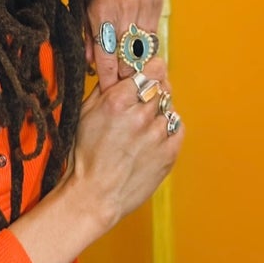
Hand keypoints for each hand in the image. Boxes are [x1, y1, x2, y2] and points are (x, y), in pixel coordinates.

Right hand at [10, 59, 182, 262]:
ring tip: (144, 122)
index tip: (150, 68)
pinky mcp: (169, 153)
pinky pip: (177, 126)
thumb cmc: (85, 155)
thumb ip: (106, 87)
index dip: (152, 67)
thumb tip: (119, 68)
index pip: (152, 69)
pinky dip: (169, 126)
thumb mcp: (86, 113)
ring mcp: (158, 135)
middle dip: (155, 87)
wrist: (95, 195)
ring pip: (170, 106)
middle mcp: (142, 115)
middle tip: (144, 96)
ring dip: (160, 109)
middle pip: (163, 86)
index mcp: (119, 100)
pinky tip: (154, 134)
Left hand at [85, 0, 164, 90]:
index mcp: (100, 10)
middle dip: (127, 80)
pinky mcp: (157, 1)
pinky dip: (150, 48)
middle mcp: (124, 11)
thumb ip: (86, 28)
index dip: (109, 80)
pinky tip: (145, 58)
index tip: (110, 96)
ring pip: (145, 50)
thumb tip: (90, 61)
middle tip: (125, 96)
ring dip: (141, 67)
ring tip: (138, 84)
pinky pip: (154, 34)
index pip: (107, 57)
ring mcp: (144, 6)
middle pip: (129, 59)